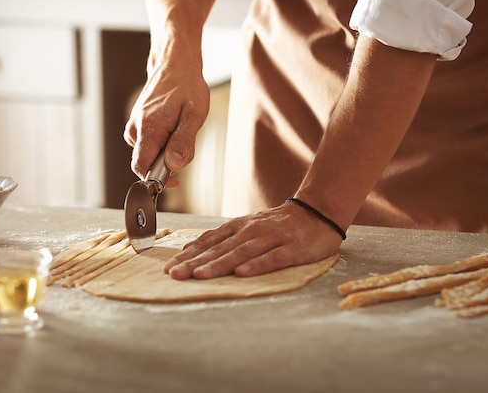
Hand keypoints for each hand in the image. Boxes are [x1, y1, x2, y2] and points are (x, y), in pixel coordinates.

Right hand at [124, 59, 209, 179]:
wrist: (175, 66)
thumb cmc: (187, 88)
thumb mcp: (194, 115)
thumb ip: (184, 142)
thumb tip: (174, 166)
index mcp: (148, 128)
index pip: (142, 168)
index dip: (158, 180)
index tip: (176, 180)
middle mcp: (136, 130)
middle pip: (148, 163)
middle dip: (169, 163)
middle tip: (188, 145)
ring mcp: (134, 128)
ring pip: (151, 155)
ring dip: (169, 152)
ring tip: (182, 130)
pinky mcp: (137, 126)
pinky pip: (150, 146)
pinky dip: (164, 144)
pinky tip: (174, 128)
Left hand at [163, 202, 343, 278]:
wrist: (317, 212)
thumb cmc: (280, 225)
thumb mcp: (249, 226)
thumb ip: (224, 238)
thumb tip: (192, 251)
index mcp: (240, 227)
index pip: (209, 241)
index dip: (188, 254)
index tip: (169, 267)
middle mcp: (252, 231)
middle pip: (220, 248)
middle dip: (195, 262)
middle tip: (175, 274)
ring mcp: (272, 239)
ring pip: (241, 253)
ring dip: (219, 264)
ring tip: (200, 275)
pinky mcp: (292, 249)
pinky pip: (272, 258)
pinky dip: (256, 265)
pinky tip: (242, 274)